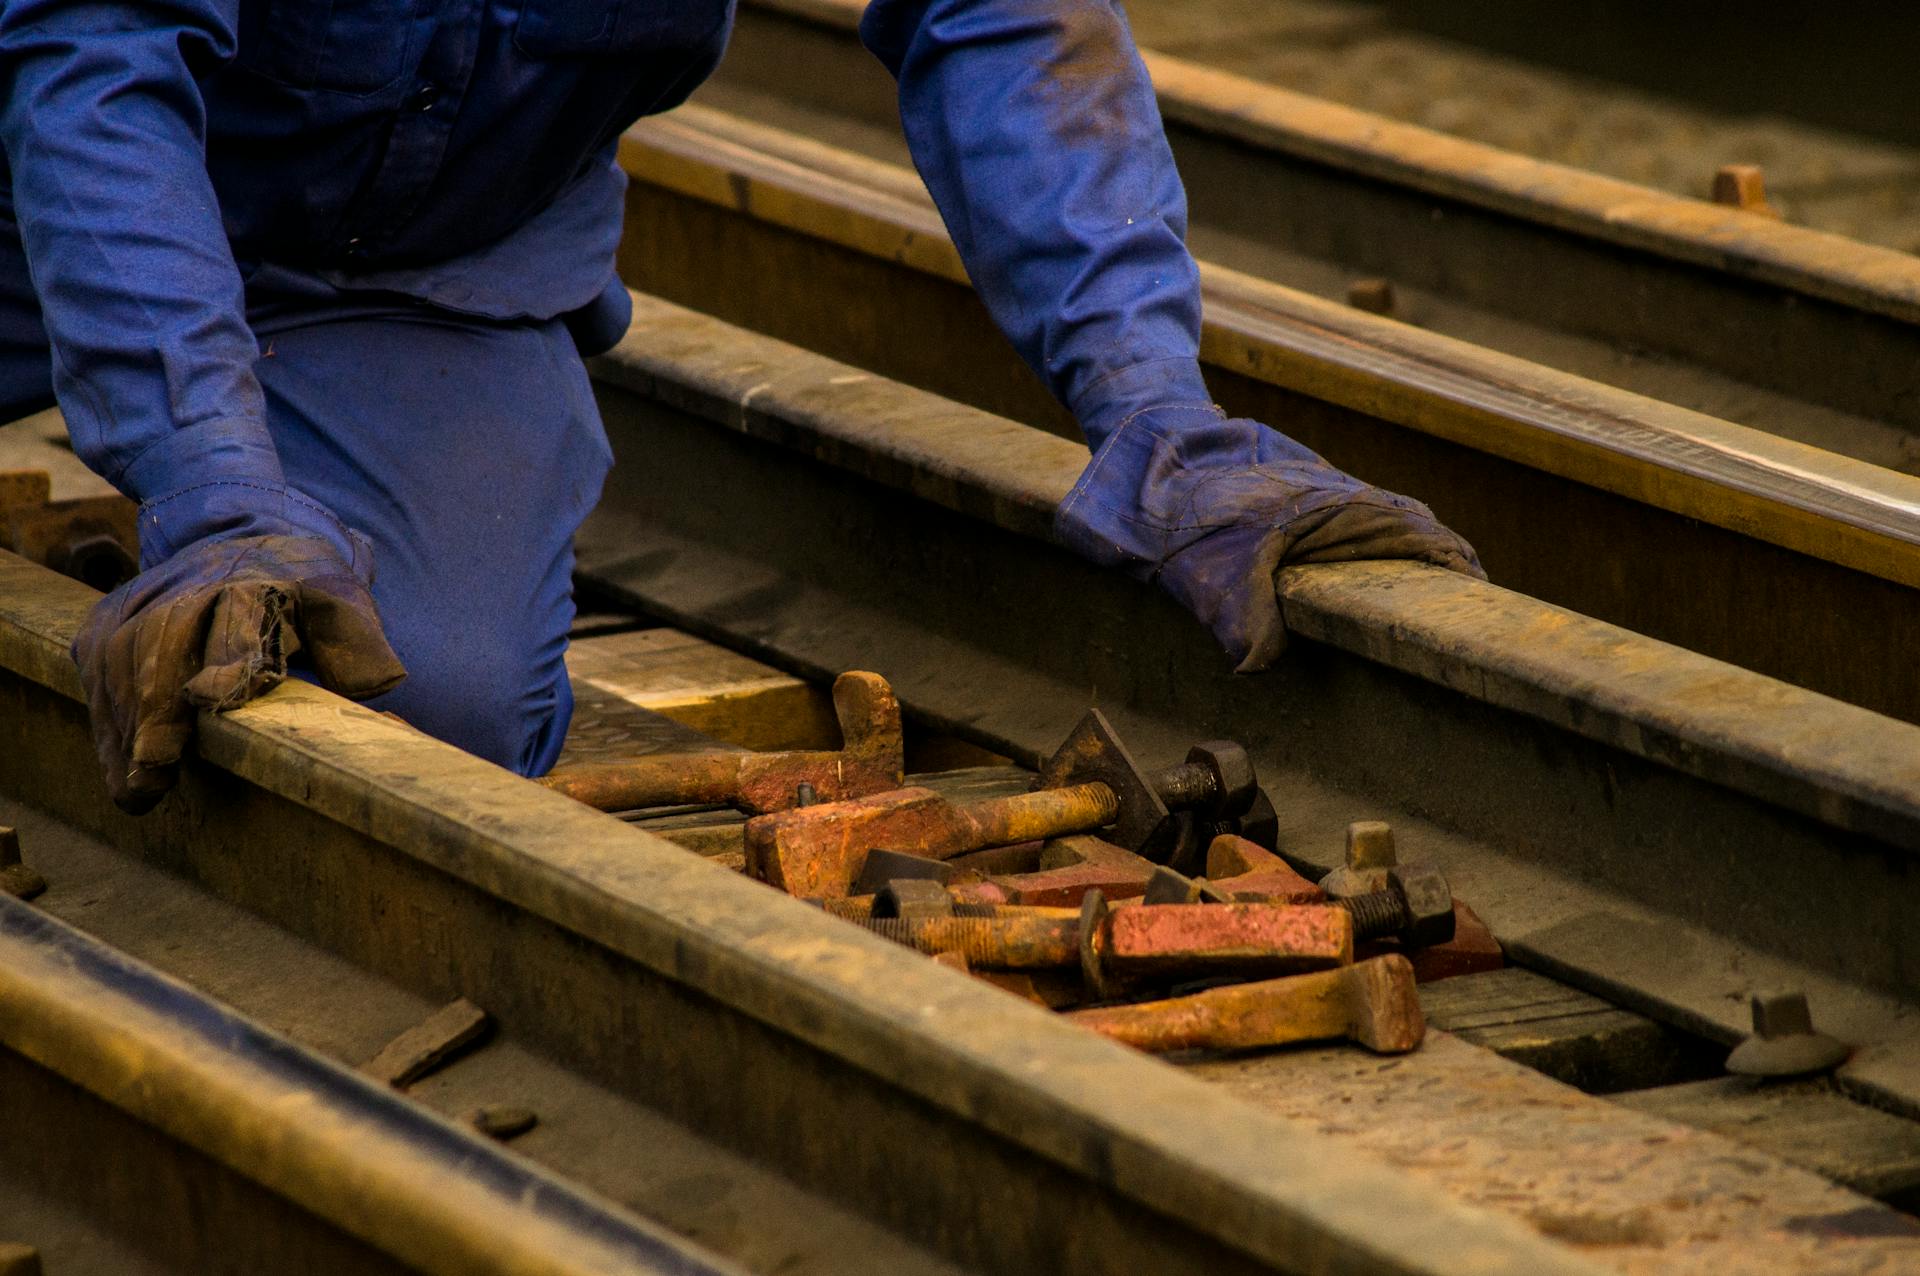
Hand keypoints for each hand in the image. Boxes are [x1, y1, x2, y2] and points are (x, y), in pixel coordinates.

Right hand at [72, 529, 404, 812]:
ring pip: (120, 659)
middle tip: (154, 770)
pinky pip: (94, 665)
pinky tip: (119, 763)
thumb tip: (382, 684)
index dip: (229, 660)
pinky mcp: (109, 614)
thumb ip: (360, 646)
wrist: (245, 534)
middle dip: (156, 709)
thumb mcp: (343, 607)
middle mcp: (192, 584)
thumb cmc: (302, 589)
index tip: (209, 699)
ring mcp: (143, 597)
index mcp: (259, 582)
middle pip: (162, 642)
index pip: (240, 621)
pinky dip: (106, 717)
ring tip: (137, 788)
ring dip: (126, 727)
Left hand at [1056, 405, 1482, 671]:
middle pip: (1414, 533)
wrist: (1155, 458)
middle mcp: (1344, 497)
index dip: (1457, 565)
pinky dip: (1371, 549)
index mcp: (1343, 510)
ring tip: (1421, 602)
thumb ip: (1246, 629)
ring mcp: (1324, 494)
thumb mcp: (1216, 581)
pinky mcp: (1302, 498)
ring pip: (1384, 526)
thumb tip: (1260, 668)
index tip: (1479, 595)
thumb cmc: (1189, 512)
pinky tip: (1363, 579)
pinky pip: (1353, 524)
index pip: (1425, 538)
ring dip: (1406, 558)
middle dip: (1440, 568)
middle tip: (1459, 613)